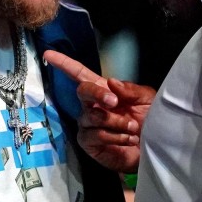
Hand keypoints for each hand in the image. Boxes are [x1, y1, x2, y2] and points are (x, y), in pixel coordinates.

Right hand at [43, 50, 154, 172]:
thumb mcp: (146, 99)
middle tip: (115, 102)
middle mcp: (91, 106)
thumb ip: (131, 90)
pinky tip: (128, 139)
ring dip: (116, 122)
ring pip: (93, 116)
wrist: (153, 147)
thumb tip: (110, 82)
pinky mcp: (88, 142)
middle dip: (98, 94)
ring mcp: (88, 124)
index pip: (79, 74)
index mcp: (103, 90)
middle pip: (83, 92)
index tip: (49, 54)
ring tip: (133, 127)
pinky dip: (115, 136)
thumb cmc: (148, 120)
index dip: (64, 63)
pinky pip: (95, 135)